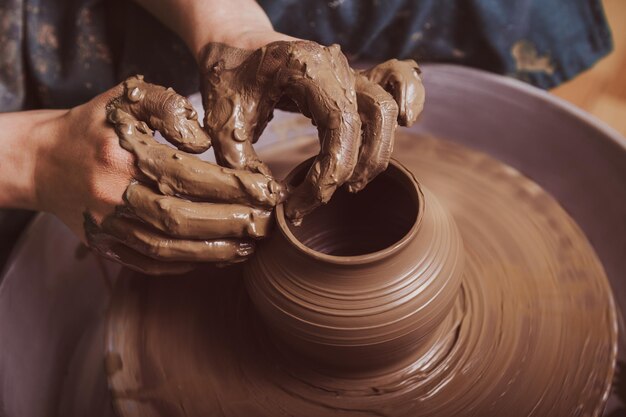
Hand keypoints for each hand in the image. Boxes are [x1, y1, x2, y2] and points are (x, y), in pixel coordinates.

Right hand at [36, 76, 285, 273]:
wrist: (42, 160)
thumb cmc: (95, 126)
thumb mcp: (128, 98)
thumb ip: (169, 108)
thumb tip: (203, 143)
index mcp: (123, 156)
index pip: (189, 176)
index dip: (231, 187)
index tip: (265, 190)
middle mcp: (114, 196)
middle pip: (182, 219)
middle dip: (230, 224)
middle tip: (267, 225)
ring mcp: (108, 226)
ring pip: (167, 249)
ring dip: (213, 252)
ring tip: (250, 248)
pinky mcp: (106, 245)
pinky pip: (148, 263)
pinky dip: (184, 265)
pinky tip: (214, 258)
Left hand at [198, 40, 424, 222]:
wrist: (234, 41)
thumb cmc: (228, 74)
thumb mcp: (223, 118)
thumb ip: (240, 160)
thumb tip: (270, 199)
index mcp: (308, 69)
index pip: (340, 128)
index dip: (326, 175)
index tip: (297, 203)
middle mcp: (337, 67)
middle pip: (376, 117)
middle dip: (357, 167)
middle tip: (324, 197)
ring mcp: (347, 70)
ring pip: (387, 106)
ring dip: (380, 149)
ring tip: (354, 183)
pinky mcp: (350, 79)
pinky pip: (394, 80)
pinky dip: (409, 96)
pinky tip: (407, 121)